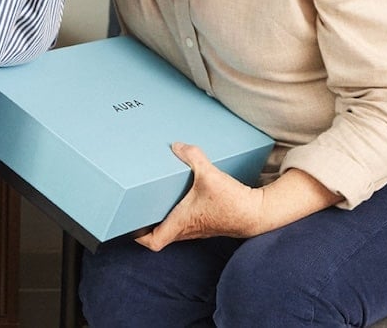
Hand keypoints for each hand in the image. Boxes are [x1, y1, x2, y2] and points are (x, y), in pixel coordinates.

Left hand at [134, 142, 263, 250]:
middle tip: (137, 208)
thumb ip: (193, 157)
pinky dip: (178, 214)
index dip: (138, 236)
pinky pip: (186, 223)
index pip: (153, 242)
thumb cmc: (232, 202)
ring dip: (163, 219)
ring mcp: (198, 229)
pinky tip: (181, 198)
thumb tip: (177, 146)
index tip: (130, 225)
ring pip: (173, 230)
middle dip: (147, 225)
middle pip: (160, 236)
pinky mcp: (207, 223)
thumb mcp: (209, 175)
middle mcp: (187, 230)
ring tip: (154, 202)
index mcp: (181, 223)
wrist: (256, 213)